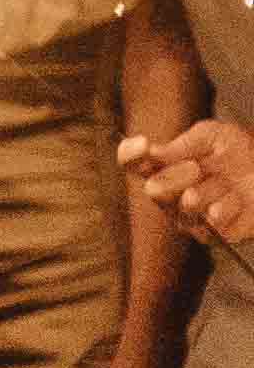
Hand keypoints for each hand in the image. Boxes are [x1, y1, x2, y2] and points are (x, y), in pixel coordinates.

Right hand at [120, 118, 253, 248]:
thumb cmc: (238, 151)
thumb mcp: (212, 135)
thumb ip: (183, 144)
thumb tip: (153, 153)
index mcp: (163, 166)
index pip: (132, 163)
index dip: (130, 154)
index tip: (143, 145)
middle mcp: (169, 193)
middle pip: (154, 189)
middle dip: (177, 176)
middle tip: (197, 168)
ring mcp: (187, 215)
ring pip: (186, 204)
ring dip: (212, 188)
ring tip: (226, 182)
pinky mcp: (210, 232)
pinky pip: (212, 218)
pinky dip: (229, 202)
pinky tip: (237, 198)